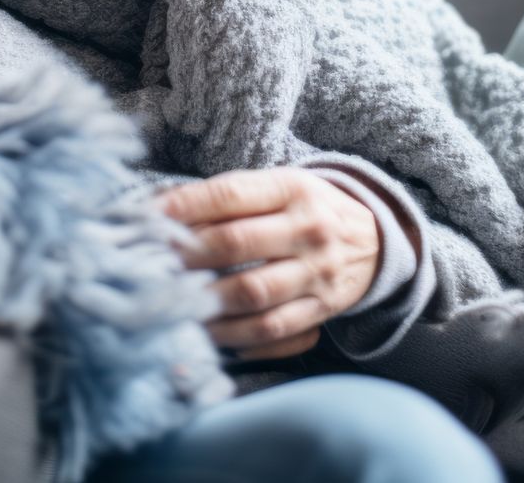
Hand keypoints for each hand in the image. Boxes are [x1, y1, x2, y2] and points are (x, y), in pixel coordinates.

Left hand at [159, 166, 381, 359]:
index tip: (148, 219)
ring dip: (205, 301)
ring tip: (173, 303)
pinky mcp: (321, 310)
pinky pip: (273, 330)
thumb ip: (226, 196)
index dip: (185, 207)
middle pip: (236, 243)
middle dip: (186, 256)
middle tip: (150, 265)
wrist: (376, 242)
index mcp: (292, 189)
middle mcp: (307, 229)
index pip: (231, 195)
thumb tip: (161, 208)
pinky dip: (236, 336)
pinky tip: (209, 333)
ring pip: (253, 293)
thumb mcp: (277, 186)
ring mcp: (316, 272)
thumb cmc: (306, 210)